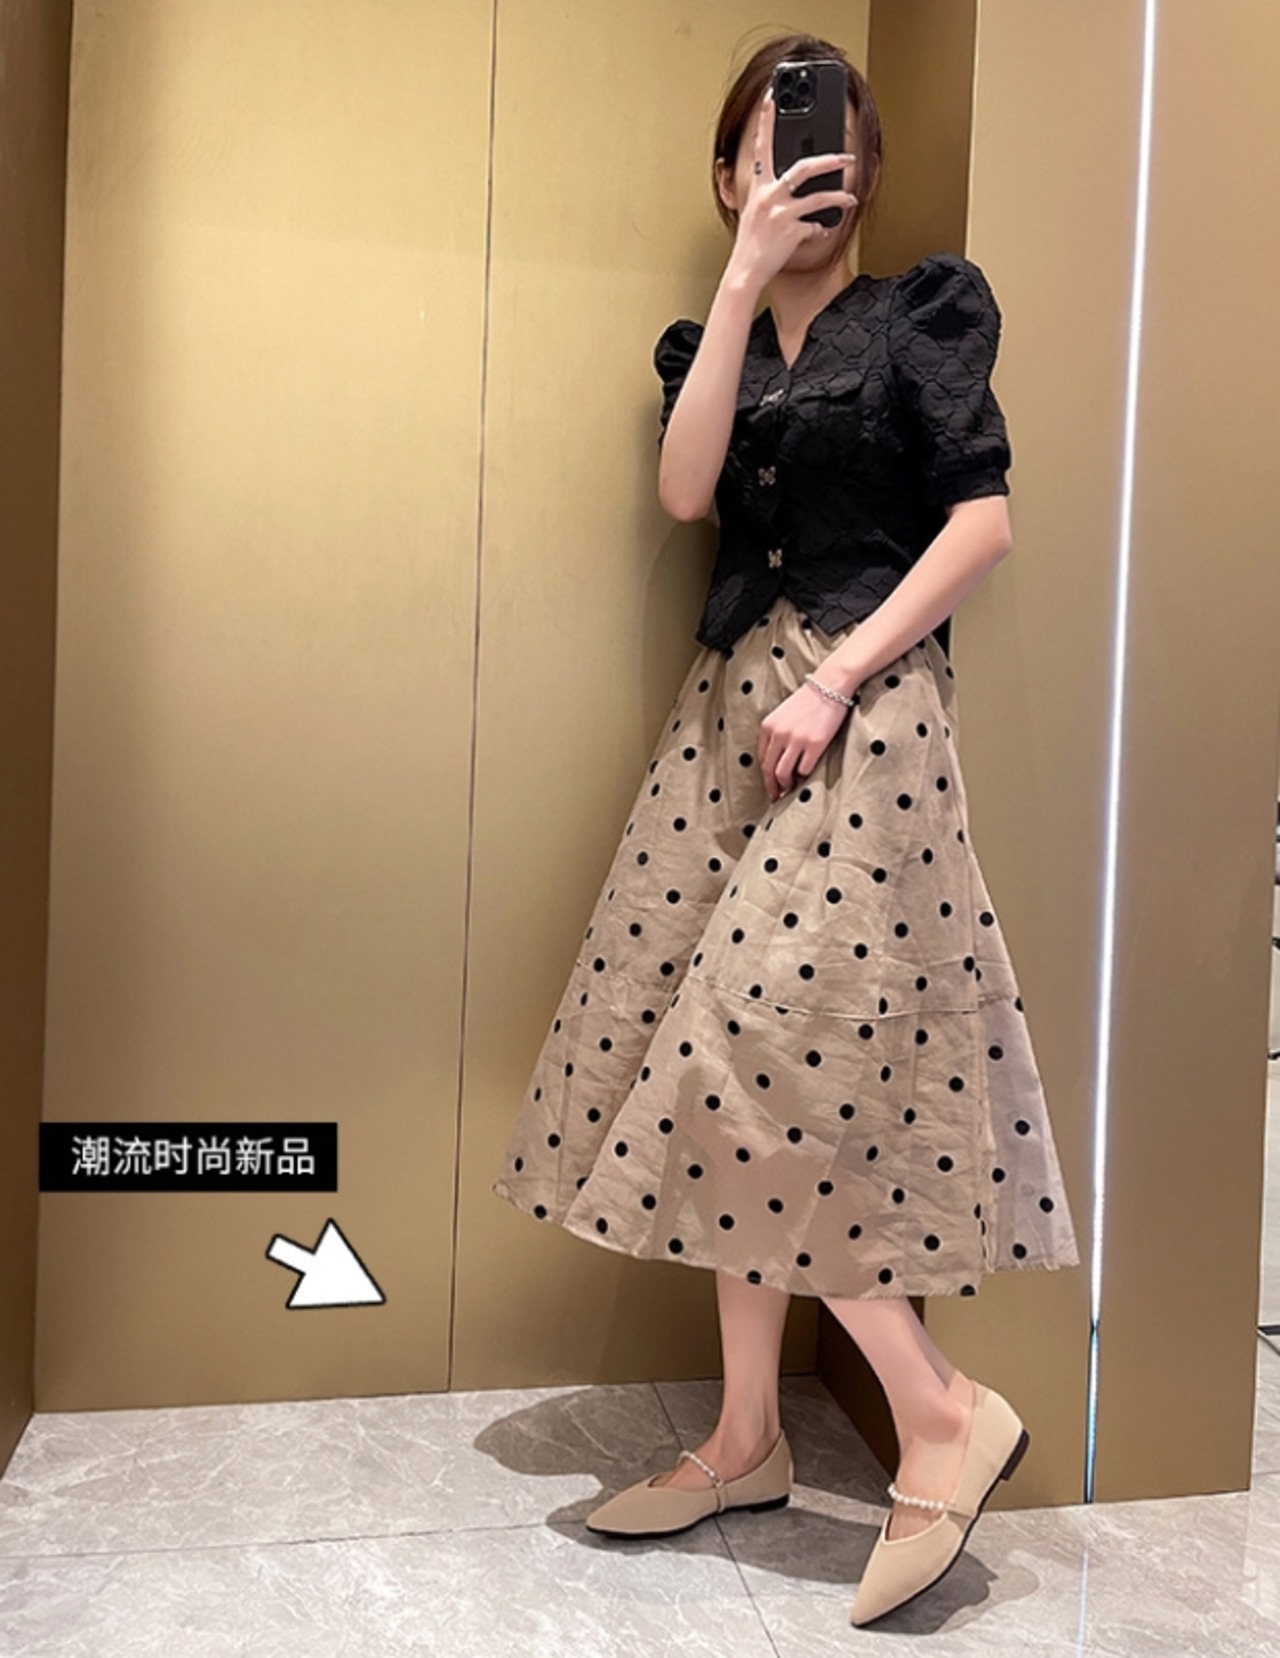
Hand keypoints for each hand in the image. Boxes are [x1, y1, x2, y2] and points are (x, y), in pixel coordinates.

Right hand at [726, 91, 857, 291]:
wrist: (745, 271)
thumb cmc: (750, 243)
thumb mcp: (754, 212)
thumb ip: (770, 194)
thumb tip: (793, 186)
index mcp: (759, 188)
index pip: (763, 146)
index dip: (767, 120)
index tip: (772, 97)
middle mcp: (769, 197)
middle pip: (803, 168)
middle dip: (829, 160)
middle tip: (846, 156)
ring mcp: (781, 214)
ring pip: (817, 197)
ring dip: (839, 196)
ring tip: (850, 197)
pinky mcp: (791, 232)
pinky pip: (815, 226)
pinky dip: (821, 229)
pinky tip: (822, 230)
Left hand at [757, 680, 851, 801]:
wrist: (829, 685)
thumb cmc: (809, 700)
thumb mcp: (783, 714)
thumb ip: (776, 733)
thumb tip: (777, 758)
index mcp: (768, 726)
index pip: (761, 758)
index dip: (765, 775)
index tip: (770, 785)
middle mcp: (778, 734)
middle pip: (769, 769)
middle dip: (772, 786)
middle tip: (777, 796)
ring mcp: (796, 740)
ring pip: (783, 773)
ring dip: (786, 785)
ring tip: (790, 790)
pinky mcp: (814, 744)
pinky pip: (804, 769)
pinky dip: (804, 776)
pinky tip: (806, 776)